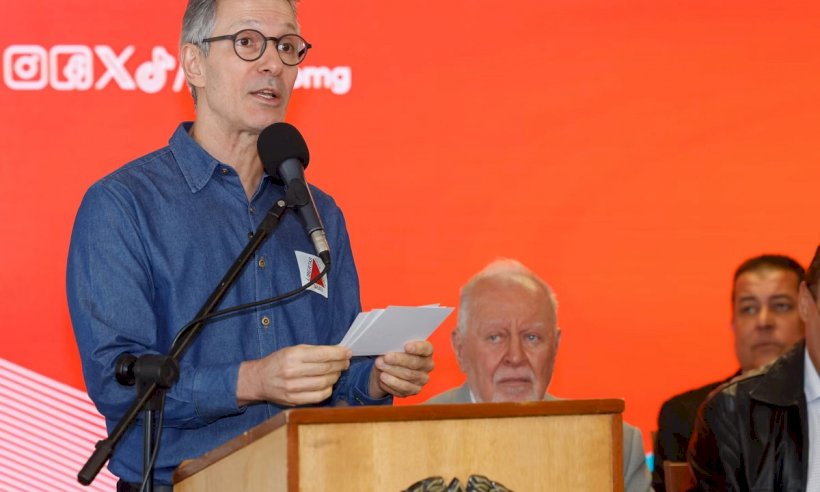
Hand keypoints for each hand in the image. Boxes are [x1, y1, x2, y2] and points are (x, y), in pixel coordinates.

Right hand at [237, 345, 351, 406]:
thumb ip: (314, 351)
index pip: (323, 354)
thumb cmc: (278, 362)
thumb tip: (338, 351)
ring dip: (335, 377)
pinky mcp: (294, 400)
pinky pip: (319, 396)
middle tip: (345, 362)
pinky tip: (328, 384)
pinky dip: (328, 390)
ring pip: (324, 383)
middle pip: (326, 369)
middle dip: (340, 365)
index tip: (348, 352)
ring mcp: (293, 388)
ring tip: (337, 372)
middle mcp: (293, 371)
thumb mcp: (292, 350)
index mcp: (293, 355)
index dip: (339, 353)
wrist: (258, 380)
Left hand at [368, 340, 433, 398]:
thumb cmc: (394, 353)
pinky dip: (391, 383)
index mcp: (426, 351)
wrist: (389, 369)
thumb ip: (395, 345)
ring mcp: (422, 379)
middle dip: (399, 360)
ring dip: (392, 371)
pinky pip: (403, 388)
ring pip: (408, 376)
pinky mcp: (415, 390)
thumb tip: (387, 345)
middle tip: (386, 358)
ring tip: (380, 367)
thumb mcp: (394, 346)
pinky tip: (382, 378)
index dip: (417, 348)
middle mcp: (427, 365)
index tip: (406, 347)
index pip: (426, 348)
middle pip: (415, 363)